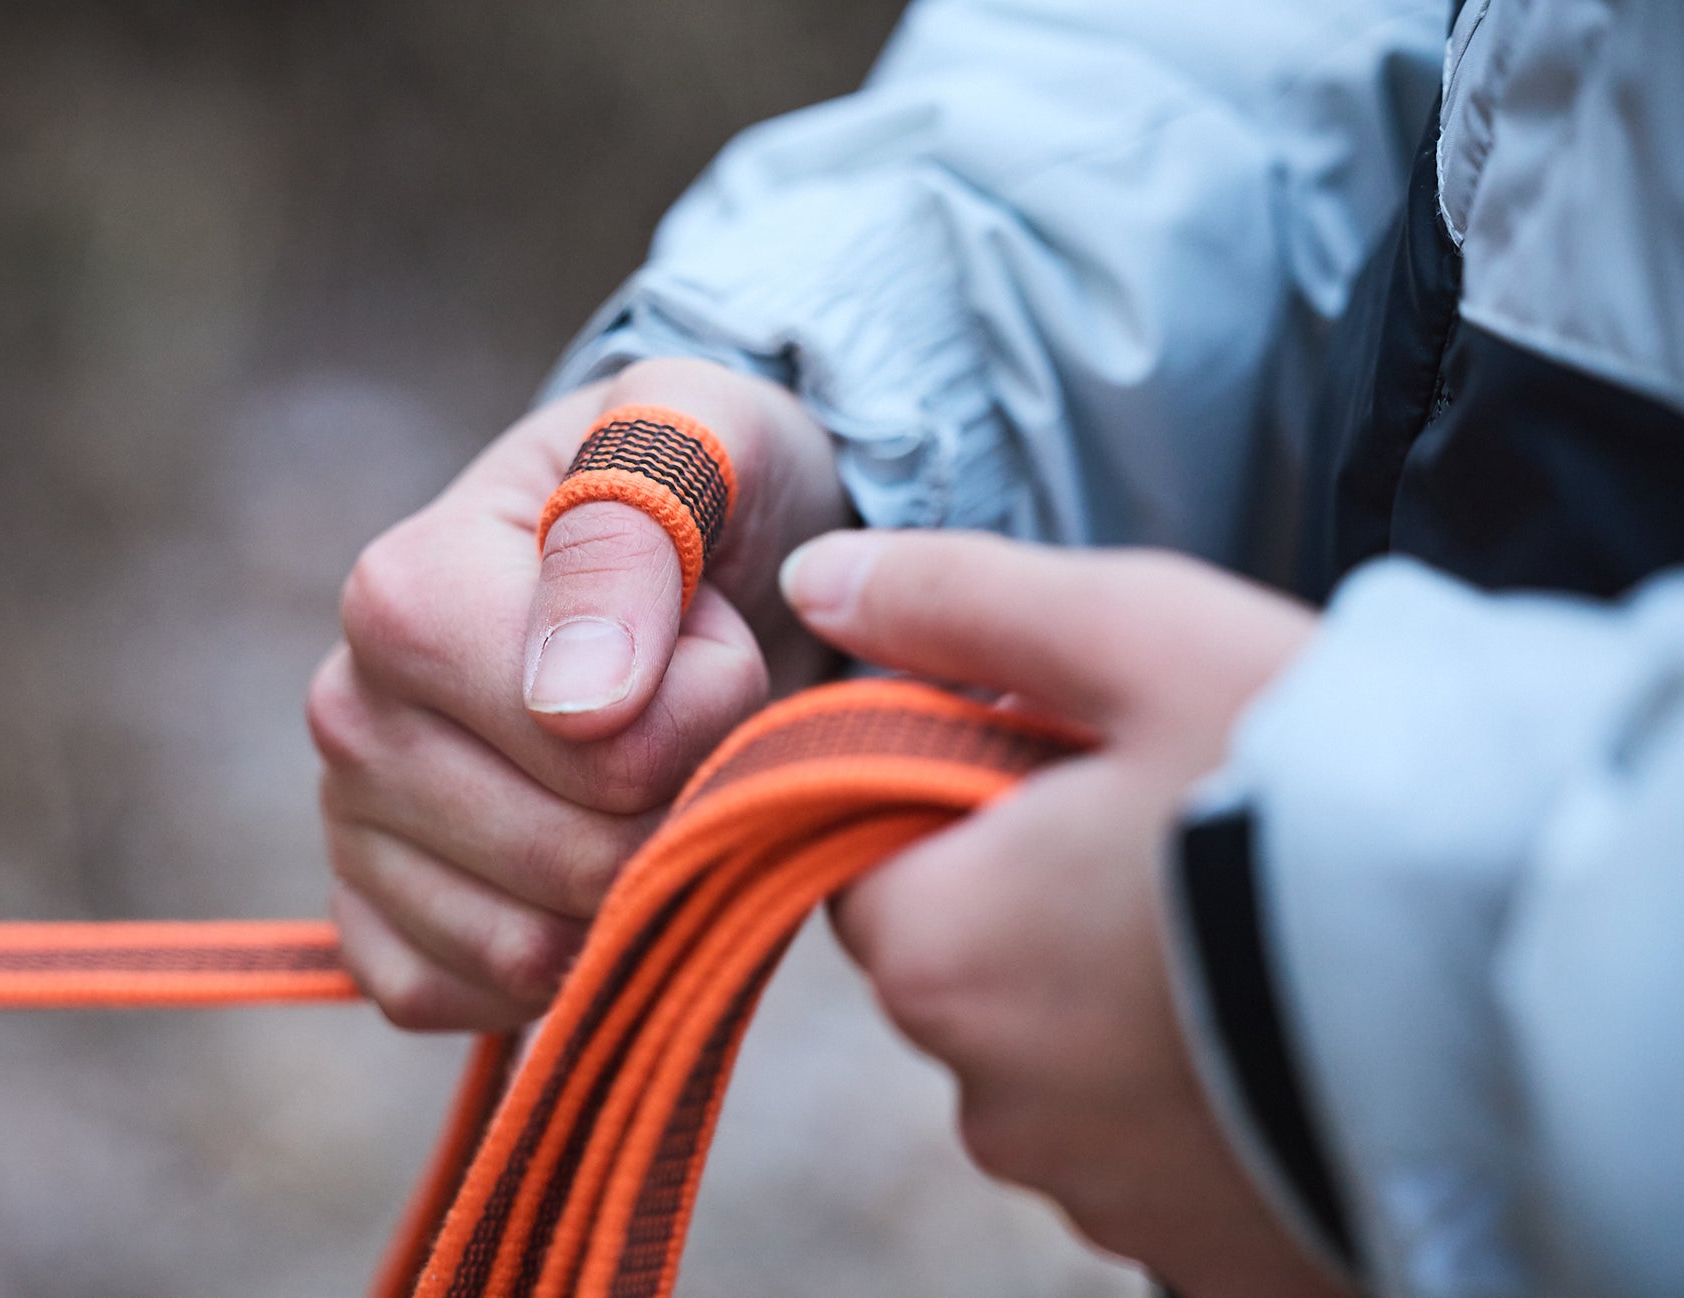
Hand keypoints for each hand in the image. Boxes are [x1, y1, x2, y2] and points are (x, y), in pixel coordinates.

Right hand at [308, 359, 848, 1029]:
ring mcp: (350, 829)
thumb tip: (577, 703)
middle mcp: (347, 713)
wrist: (702, 559)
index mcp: (404, 590)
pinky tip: (599, 866)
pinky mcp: (372, 928)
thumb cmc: (707, 492)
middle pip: (577, 856)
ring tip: (655, 773)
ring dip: (643, 884)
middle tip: (702, 710)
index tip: (719, 631)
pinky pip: (474, 1006)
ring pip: (532, 952)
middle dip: (690, 797)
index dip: (706, 701)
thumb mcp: (707, 436)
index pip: (590, 734)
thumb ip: (638, 523)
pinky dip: (567, 966)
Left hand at [781, 530, 1347, 1297]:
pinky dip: (1200, 1089)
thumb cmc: (1314, 788)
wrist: (1521, 972)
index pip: (869, 862)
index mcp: (942, 949)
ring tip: (1250, 929)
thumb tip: (824, 583)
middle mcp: (992, 1098)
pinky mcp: (1198, 1248)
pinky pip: (1159, 1149)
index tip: (1064, 764)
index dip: (954, 797)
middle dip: (1042, 895)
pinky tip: (1282, 1023)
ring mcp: (1100, 1190)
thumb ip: (961, 605)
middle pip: (971, 965)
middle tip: (1179, 833)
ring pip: (1067, 1063)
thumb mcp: (1132, 639)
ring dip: (1126, 999)